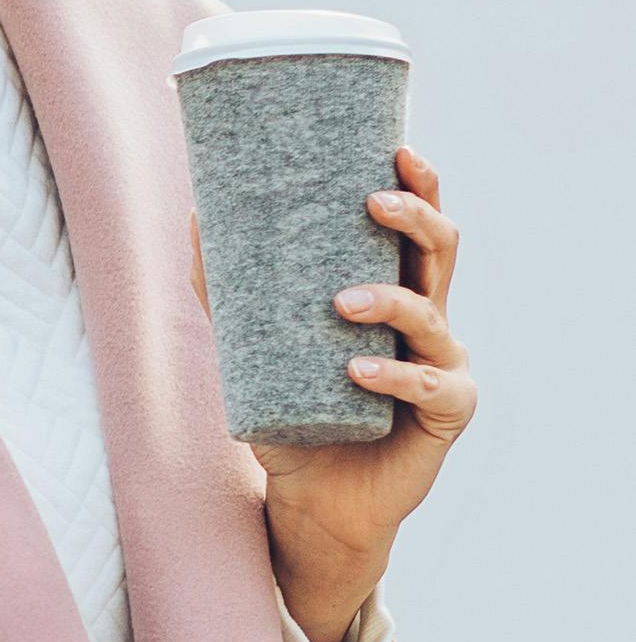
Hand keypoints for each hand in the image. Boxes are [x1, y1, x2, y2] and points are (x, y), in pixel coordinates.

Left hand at [188, 146, 477, 569]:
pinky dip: (393, 373)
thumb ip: (226, 285)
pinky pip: (429, 386)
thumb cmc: (290, 406)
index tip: (396, 147)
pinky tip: (358, 368)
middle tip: (373, 202)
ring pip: (432, 313)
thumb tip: (196, 212)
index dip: (418, 183)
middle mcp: (424, 316)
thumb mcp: (251, 341)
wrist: (312, 494)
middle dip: (415, 217)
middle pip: (441, 250)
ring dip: (391, 299)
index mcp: (390, 285)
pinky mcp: (445, 414)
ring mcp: (440, 363)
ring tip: (342, 301)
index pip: (413, 225)